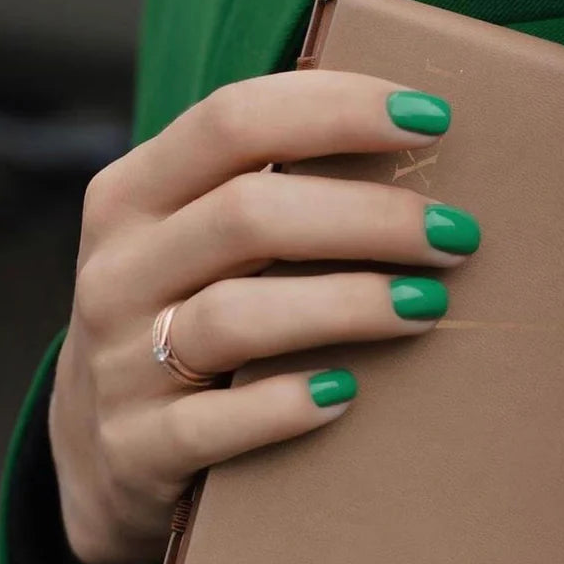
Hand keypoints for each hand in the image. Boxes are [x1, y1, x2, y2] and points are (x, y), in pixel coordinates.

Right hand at [49, 70, 480, 563]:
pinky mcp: (138, 447)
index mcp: (132, 196)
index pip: (233, 121)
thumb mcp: (193, 247)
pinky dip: (289, 405)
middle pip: (248, 215)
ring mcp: (119, 363)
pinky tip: (350, 393)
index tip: (433, 119)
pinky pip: (216, 424)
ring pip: (238, 316)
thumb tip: (411, 151)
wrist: (106, 452)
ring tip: (429, 306)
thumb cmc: (185, 321)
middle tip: (457, 234)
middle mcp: (118, 270)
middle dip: (371, 216)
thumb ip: (262, 198)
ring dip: (350, 304)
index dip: (339, 110)